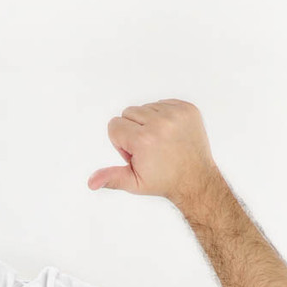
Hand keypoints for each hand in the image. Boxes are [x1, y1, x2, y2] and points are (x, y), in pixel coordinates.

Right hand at [87, 99, 218, 205]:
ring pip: (145, 107)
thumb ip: (110, 177)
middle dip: (132, 130)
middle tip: (146, 148)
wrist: (195, 179)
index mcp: (143, 140)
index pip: (114, 125)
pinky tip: (169, 133)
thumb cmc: (164, 181)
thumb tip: (91, 182)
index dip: (120, 142)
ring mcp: (176, 114)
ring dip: (147, 122)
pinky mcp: (187, 109)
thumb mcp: (133, 183)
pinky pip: (162, 103)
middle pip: (128, 113)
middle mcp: (160, 123)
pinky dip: (162, 116)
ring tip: (158, 141)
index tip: (134, 154)